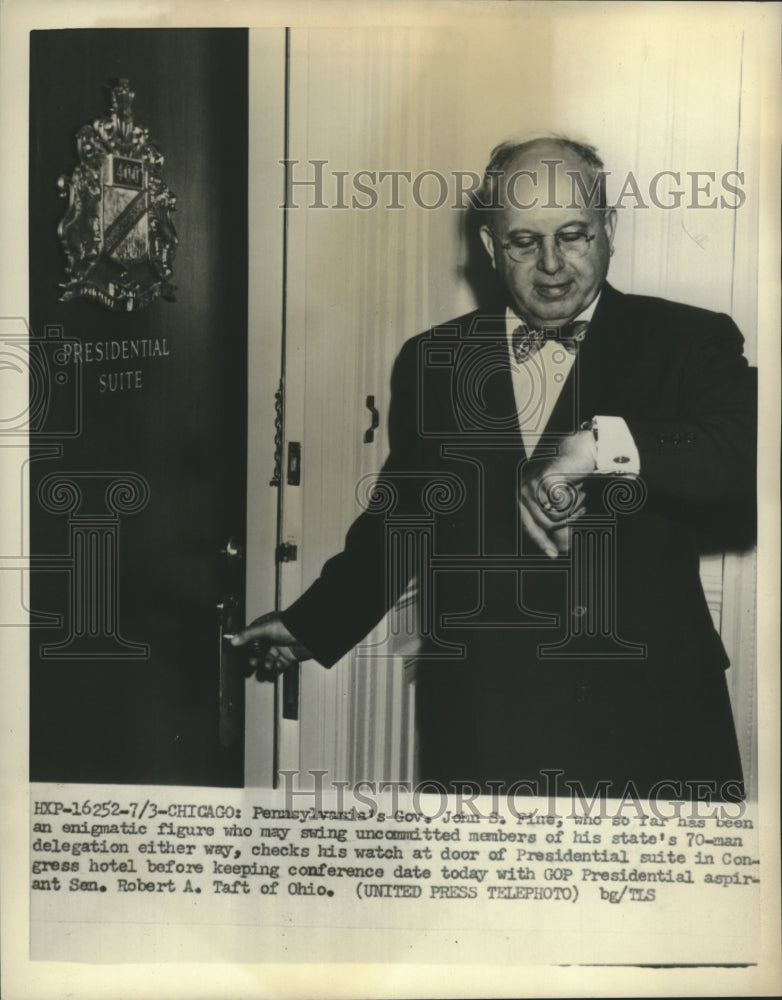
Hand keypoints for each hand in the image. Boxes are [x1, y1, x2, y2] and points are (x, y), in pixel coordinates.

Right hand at [230, 612, 312, 677]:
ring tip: (268, 665)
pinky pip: (280, 665)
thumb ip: (248, 635)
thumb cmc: (290, 625)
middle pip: (260, 651)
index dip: (247, 647)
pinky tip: (278, 665)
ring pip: (269, 659)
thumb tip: (233, 640)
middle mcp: (273, 637)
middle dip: (257, 658)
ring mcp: (282, 647)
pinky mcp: (289, 656)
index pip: (252, 638)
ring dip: (267, 664)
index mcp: (267, 627)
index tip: (244, 654)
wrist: (309, 633)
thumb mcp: (266, 628)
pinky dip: (278, 667)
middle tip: (253, 663)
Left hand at [519, 430, 596, 557]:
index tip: (553, 555)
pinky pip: (561, 506)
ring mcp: (532, 485)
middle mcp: (523, 491)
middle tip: (581, 507)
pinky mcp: (544, 481)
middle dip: (567, 521)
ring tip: (579, 494)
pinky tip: (577, 487)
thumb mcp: (562, 505)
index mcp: (523, 497)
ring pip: (553, 517)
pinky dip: (573, 500)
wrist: (580, 452)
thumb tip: (560, 549)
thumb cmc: (570, 477)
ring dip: (572, 509)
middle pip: (544, 524)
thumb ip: (558, 525)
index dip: (541, 541)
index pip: (528, 526)